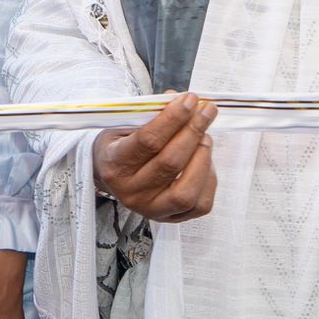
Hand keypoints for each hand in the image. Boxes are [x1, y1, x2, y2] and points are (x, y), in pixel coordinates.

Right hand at [92, 93, 217, 221]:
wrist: (110, 174)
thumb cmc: (120, 144)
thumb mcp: (124, 123)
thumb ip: (151, 112)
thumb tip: (182, 100)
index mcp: (115, 164)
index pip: (148, 140)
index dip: (173, 118)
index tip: (190, 99)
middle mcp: (130, 192)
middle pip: (170, 163)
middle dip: (193, 131)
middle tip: (206, 111)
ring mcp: (151, 209)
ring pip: (186, 191)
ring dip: (202, 158)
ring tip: (205, 136)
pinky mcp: (170, 219)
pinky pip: (200, 205)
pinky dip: (209, 180)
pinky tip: (205, 160)